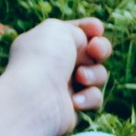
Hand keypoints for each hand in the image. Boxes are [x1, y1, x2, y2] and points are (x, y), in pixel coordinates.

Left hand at [0, 15, 110, 130]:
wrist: (34, 98)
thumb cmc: (44, 59)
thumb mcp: (58, 29)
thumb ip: (76, 31)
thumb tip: (86, 44)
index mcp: (45, 43)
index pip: (73, 31)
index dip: (89, 28)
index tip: (97, 28)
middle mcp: (53, 64)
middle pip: (92, 52)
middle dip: (100, 48)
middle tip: (95, 50)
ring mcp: (63, 86)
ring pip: (97, 74)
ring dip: (94, 74)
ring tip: (80, 77)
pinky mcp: (72, 108)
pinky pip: (94, 98)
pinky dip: (88, 97)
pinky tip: (74, 101)